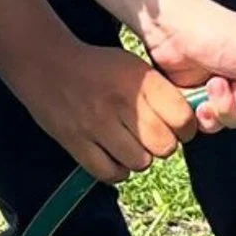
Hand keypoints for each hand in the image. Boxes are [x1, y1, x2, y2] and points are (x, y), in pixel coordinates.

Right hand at [19, 40, 197, 182]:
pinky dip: (117, 170)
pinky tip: (113, 156)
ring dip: (139, 158)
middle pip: (164, 146)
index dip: (185, 128)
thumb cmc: (97, 66)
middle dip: (163, 145)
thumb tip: (187, 120)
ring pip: (139, 162)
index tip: (178, 127)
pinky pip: (110, 173)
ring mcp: (97, 125)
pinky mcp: (75, 142)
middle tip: (152, 138)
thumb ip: (160, 92)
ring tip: (129, 145)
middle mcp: (122, 103)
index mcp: (141, 81)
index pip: (182, 118)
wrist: (47, 63)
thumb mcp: (134, 66)